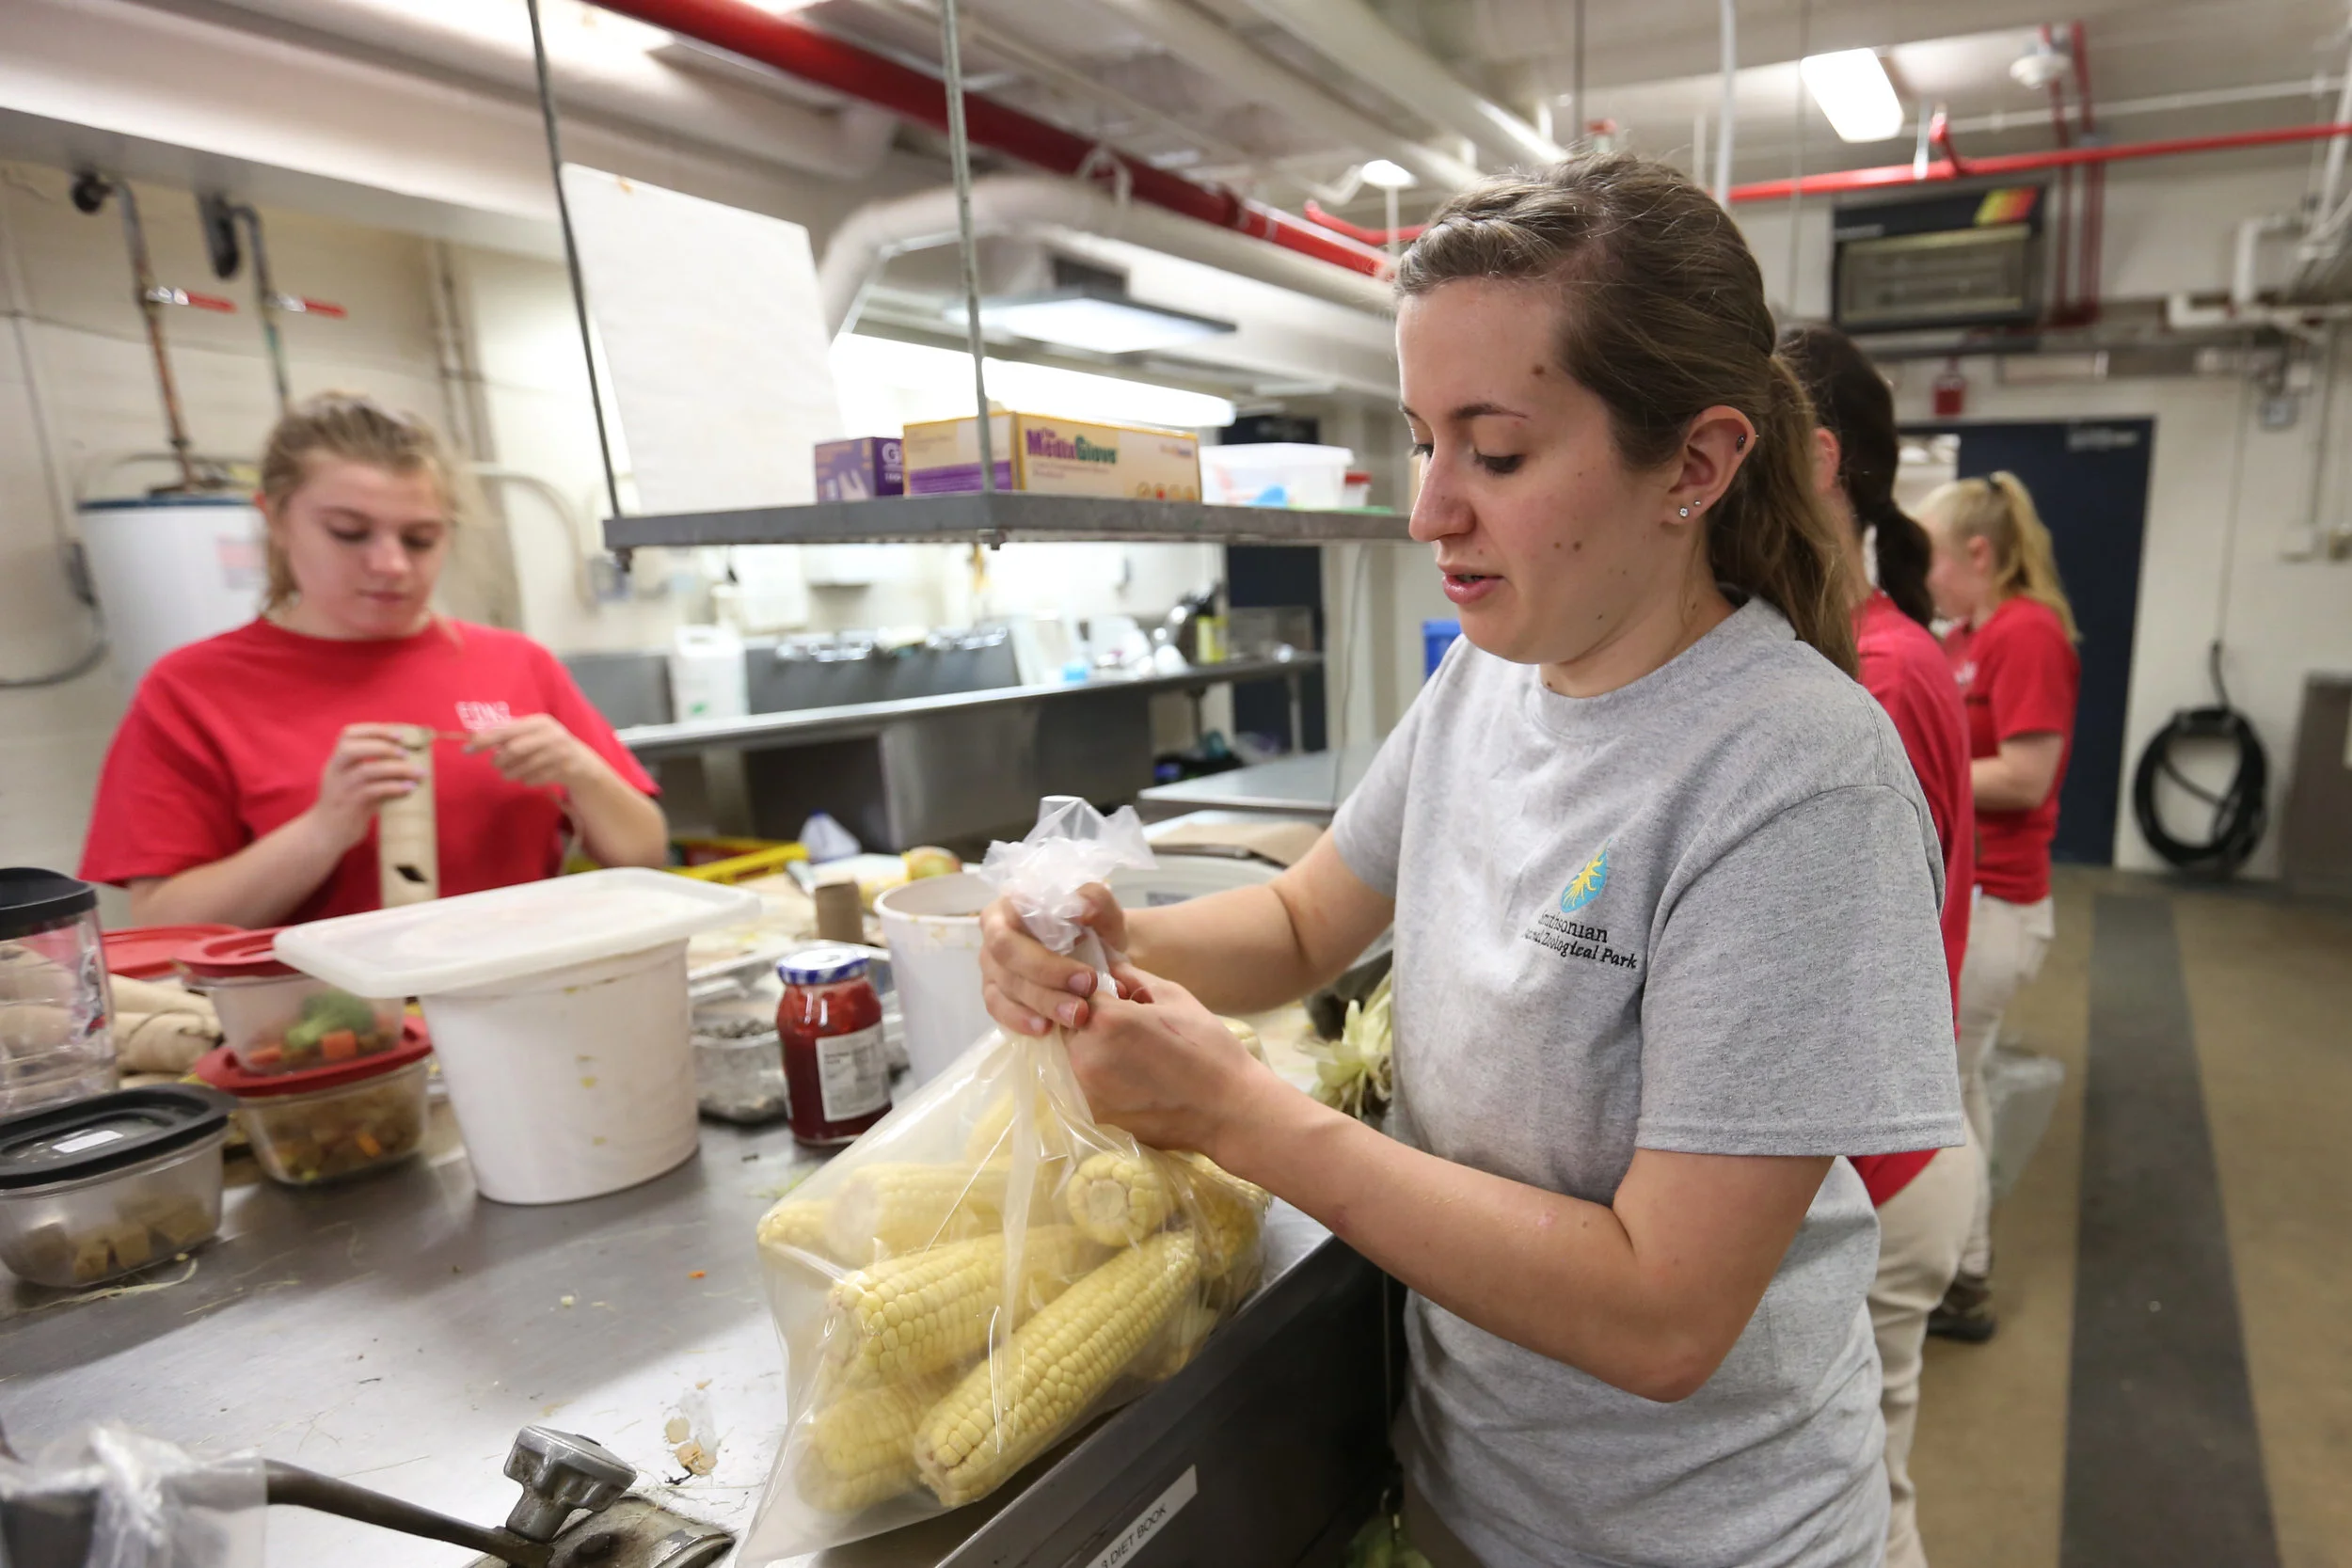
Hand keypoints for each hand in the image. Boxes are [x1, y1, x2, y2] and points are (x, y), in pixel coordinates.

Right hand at [305, 723, 426, 850]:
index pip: (347, 735)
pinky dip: (394, 787)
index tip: (398, 734)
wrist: (325, 835)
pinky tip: (410, 788)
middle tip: (405, 753)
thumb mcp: (354, 783)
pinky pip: (373, 791)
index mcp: (336, 762)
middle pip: (351, 748)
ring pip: (367, 770)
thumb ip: (372, 771)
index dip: (373, 730)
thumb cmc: (346, 807)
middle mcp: (335, 772)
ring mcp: (341, 788)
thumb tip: (407, 762)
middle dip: (382, 745)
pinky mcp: (350, 806)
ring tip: (418, 773)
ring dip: (397, 768)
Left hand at [464, 714, 598, 790]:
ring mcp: (559, 753)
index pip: (506, 730)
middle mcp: (551, 735)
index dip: (485, 740)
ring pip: (522, 768)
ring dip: (510, 773)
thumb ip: (509, 732)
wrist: (582, 763)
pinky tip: (529, 777)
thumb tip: (476, 736)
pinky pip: (533, 780)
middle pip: (513, 750)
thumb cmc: (549, 745)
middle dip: (500, 760)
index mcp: (540, 722)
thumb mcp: (533, 733)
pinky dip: (525, 781)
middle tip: (496, 764)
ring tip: (509, 772)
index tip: (466, 749)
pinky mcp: (563, 771)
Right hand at [979, 884, 1146, 1035]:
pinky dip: (1020, 1019)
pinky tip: (1045, 1029)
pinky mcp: (994, 994)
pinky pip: (998, 1009)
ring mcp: (992, 965)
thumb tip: (1080, 907)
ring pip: (1005, 985)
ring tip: (1076, 1016)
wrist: (1099, 955)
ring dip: (1041, 1002)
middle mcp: (995, 932)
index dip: (1046, 947)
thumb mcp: (1104, 910)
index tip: (1086, 975)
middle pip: (1006, 954)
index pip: (1015, 919)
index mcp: (1014, 903)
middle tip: (1086, 993)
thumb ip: (1096, 900)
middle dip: (1046, 976)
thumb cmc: (1095, 927)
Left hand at [1063, 972, 1275, 1157]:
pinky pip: (1082, 1085)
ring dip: (1092, 1050)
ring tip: (1132, 1055)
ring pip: (1072, 1057)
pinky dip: (1097, 1078)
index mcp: (1107, 1020)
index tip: (1121, 1000)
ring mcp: (1087, 1090)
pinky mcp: (1093, 1115)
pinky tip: (1130, 1078)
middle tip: (1129, 1029)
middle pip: (1068, 1025)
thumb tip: (1109, 965)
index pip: (1078, 992)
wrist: (1229, 1110)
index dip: (1100, 993)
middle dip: (1091, 1021)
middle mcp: (1086, 1055)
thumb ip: (1134, 977)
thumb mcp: (1175, 998)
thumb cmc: (1208, 1048)